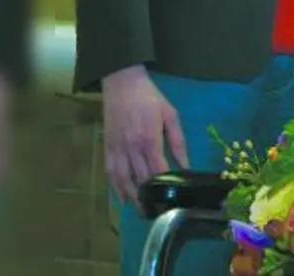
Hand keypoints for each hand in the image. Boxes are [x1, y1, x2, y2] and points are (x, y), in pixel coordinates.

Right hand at [102, 64, 188, 203]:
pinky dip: (114, 186)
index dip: (163, 187)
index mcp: (149, 139)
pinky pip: (109, 171)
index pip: (157, 170)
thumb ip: (178, 141)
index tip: (171, 200)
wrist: (122, 83)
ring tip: (140, 209)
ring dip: (130, 196)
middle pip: (139, 178)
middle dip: (148, 197)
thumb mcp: (170, 115)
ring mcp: (117, 148)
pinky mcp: (107, 146)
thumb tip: (186, 165)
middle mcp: (131, 147)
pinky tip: (122, 196)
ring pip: (122, 179)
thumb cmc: (150, 98)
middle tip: (157, 211)